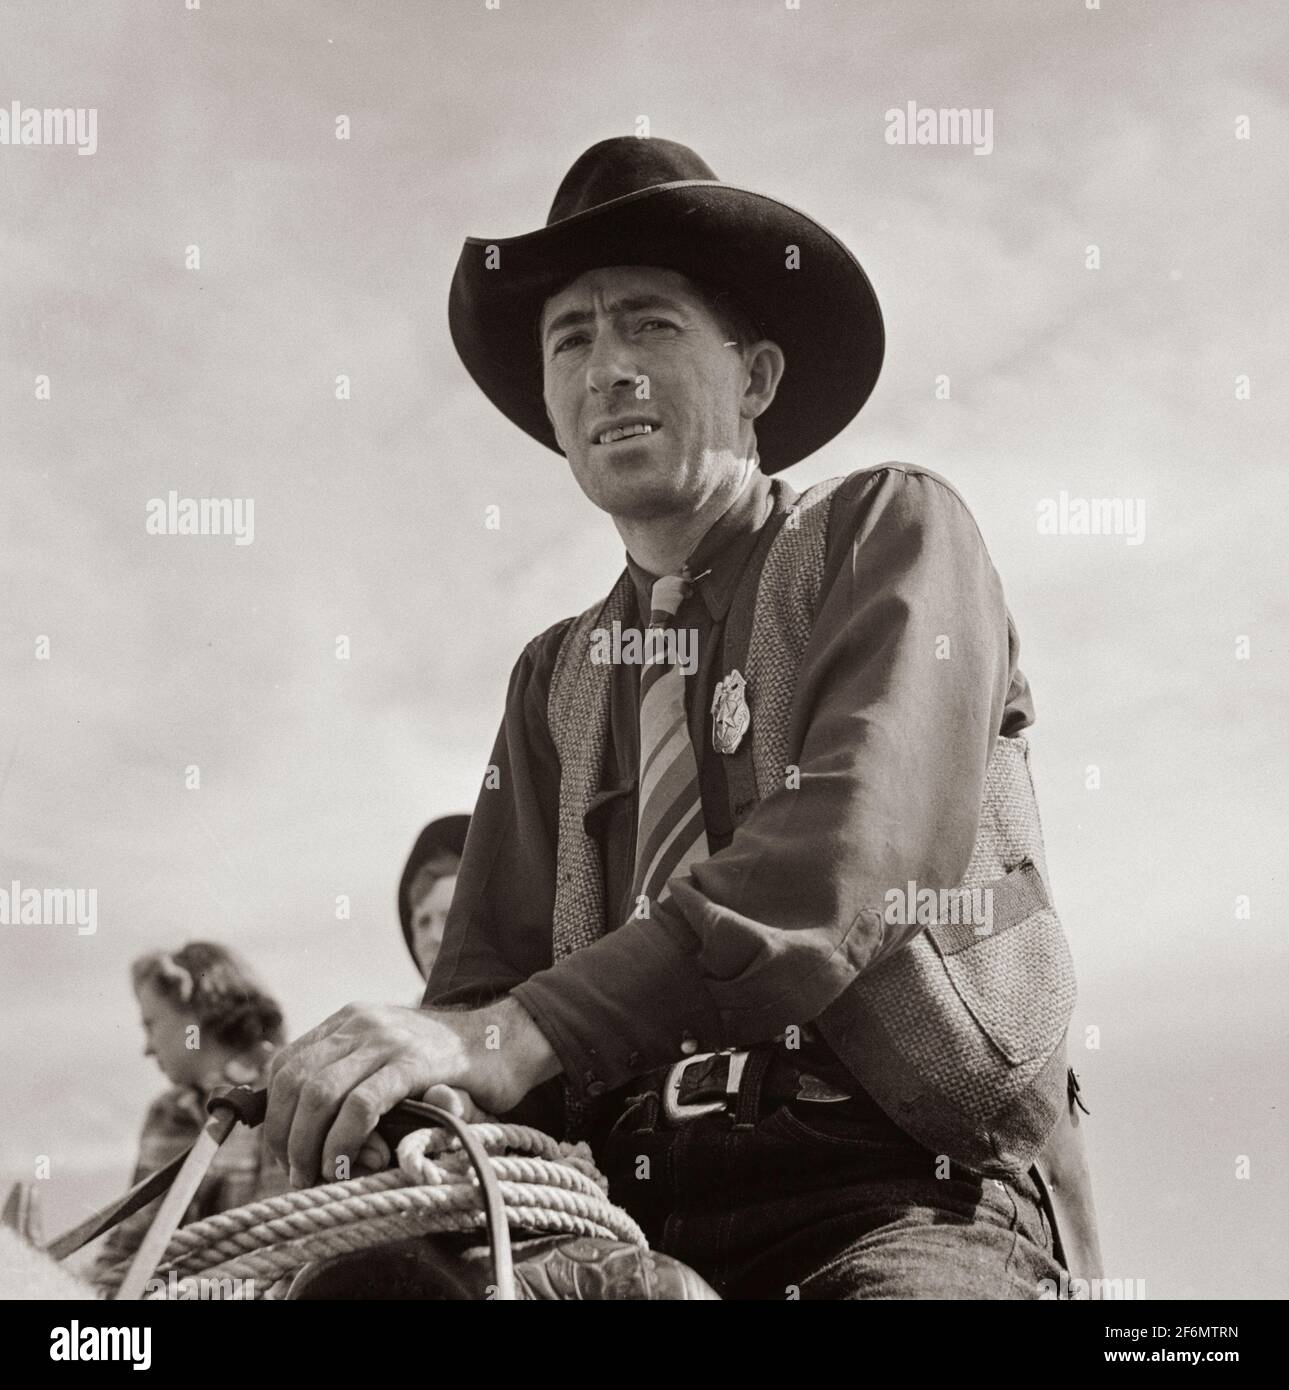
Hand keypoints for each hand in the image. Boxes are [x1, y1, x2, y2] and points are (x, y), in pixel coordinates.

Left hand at [264, 999, 557, 1187]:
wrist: (508, 1040)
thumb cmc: (450, 1065)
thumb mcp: (391, 1060)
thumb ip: (355, 1081)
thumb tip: (306, 1134)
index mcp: (350, 1020)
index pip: (286, 1064)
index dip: (275, 1114)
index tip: (285, 1152)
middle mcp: (361, 1022)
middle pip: (294, 1080)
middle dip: (285, 1136)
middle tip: (298, 1174)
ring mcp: (387, 1039)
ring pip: (319, 1093)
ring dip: (308, 1144)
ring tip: (318, 1175)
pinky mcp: (414, 1062)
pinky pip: (361, 1104)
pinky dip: (343, 1141)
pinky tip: (346, 1164)